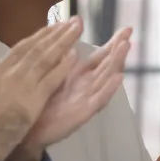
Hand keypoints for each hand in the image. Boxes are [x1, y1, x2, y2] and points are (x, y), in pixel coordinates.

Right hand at [0, 17, 83, 160]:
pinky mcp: (34, 100)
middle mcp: (11, 73)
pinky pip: (52, 79)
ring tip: (77, 30)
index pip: (21, 48)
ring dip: (63, 42)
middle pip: (37, 48)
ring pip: (47, 58)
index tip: (53, 26)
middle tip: (73, 21)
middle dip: (56, 33)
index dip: (39, 36)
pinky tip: (75, 55)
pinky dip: (63, 66)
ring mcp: (23, 85)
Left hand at [17, 26, 131, 153]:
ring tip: (126, 46)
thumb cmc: (40, 103)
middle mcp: (87, 85)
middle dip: (118, 48)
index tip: (125, 29)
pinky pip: (99, 99)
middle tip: (129, 32)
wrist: (30, 132)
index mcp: (78, 76)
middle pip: (107, 64)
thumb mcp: (51, 77)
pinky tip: (118, 78)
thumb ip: (61, 60)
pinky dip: (109, 88)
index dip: (113, 43)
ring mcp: (87, 99)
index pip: (100, 56)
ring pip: (106, 77)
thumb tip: (67, 37)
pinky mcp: (83, 113)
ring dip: (116, 61)